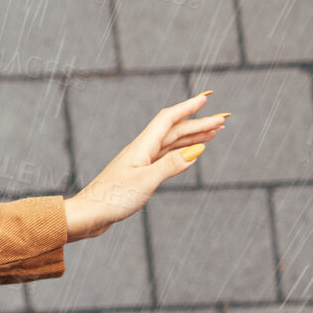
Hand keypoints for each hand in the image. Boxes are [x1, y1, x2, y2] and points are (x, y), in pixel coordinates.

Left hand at [63, 93, 228, 241]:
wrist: (88, 215)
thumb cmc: (112, 199)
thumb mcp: (145, 182)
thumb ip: (171, 165)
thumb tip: (197, 150)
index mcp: (141, 147)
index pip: (168, 119)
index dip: (188, 107)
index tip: (207, 97)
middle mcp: (141, 151)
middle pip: (174, 131)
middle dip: (199, 124)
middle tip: (223, 119)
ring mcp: (140, 162)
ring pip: (171, 144)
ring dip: (193, 137)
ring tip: (214, 132)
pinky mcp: (139, 174)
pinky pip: (165, 157)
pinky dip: (181, 152)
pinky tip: (191, 151)